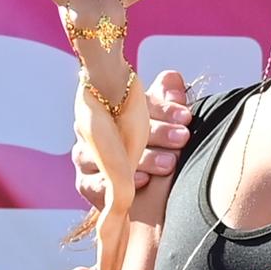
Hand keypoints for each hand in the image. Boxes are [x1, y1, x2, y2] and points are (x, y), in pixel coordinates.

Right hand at [72, 70, 197, 214]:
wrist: (135, 188)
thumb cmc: (150, 148)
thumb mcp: (160, 123)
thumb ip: (167, 102)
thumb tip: (174, 81)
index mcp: (110, 109)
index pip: (136, 103)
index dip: (163, 109)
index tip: (185, 116)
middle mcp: (94, 130)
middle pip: (123, 129)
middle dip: (157, 133)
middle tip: (182, 138)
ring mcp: (86, 156)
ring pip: (110, 156)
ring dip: (144, 159)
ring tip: (169, 163)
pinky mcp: (85, 183)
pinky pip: (96, 183)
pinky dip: (118, 183)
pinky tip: (142, 181)